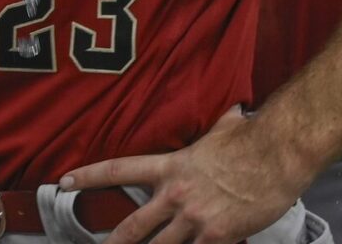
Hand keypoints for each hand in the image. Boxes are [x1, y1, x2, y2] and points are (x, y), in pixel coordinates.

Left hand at [60, 108, 311, 243]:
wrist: (277, 155)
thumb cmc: (253, 139)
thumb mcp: (226, 127)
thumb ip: (218, 126)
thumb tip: (231, 111)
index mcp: (172, 166)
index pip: (120, 170)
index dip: (89, 176)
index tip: (64, 181)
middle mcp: (175, 195)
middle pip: (132, 226)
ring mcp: (194, 219)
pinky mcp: (215, 237)